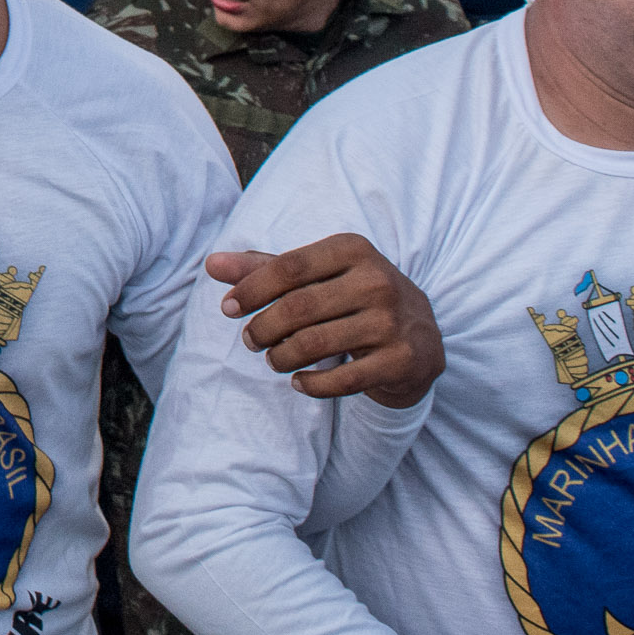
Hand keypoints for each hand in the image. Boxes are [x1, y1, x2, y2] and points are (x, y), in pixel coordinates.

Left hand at [209, 235, 442, 406]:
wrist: (421, 337)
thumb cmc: (354, 297)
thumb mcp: (318, 275)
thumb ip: (265, 268)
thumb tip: (211, 264)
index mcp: (353, 249)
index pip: (288, 268)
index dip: (250, 289)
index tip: (228, 308)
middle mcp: (377, 280)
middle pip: (298, 307)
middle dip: (262, 328)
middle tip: (250, 340)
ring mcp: (392, 321)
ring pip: (315, 344)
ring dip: (281, 357)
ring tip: (272, 360)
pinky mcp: (401, 360)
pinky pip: (342, 380)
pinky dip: (311, 385)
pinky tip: (298, 382)